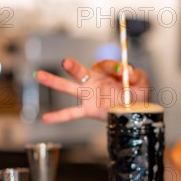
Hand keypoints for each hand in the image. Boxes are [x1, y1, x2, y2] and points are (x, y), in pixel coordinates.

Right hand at [35, 58, 150, 122]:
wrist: (136, 114)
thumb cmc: (138, 97)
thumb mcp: (142, 82)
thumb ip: (137, 74)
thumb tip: (128, 70)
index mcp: (105, 75)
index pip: (101, 65)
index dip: (111, 67)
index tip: (122, 72)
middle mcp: (94, 83)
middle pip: (78, 72)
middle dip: (72, 67)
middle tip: (64, 62)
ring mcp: (89, 97)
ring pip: (69, 88)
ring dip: (54, 82)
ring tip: (39, 75)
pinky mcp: (89, 110)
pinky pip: (71, 113)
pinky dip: (58, 116)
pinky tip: (46, 119)